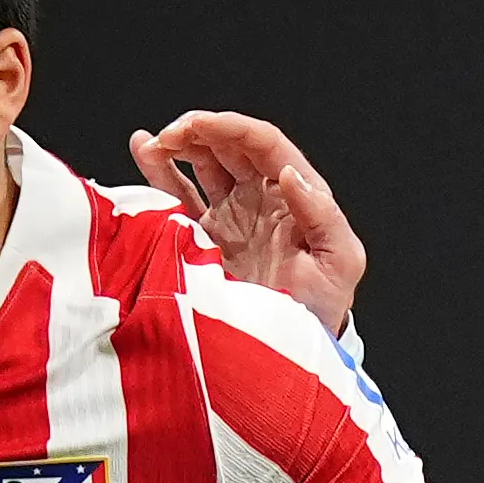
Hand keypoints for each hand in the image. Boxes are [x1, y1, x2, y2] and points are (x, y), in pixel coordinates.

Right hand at [131, 109, 364, 333]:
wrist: (287, 355)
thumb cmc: (321, 310)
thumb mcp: (340, 262)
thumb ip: (322, 215)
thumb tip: (289, 172)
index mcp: (296, 195)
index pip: (263, 144)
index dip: (230, 127)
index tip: (198, 126)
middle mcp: (263, 197)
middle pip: (228, 146)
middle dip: (198, 131)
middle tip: (170, 136)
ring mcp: (232, 215)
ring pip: (203, 163)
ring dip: (178, 144)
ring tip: (154, 143)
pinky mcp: (205, 237)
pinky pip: (181, 195)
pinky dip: (161, 171)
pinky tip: (143, 149)